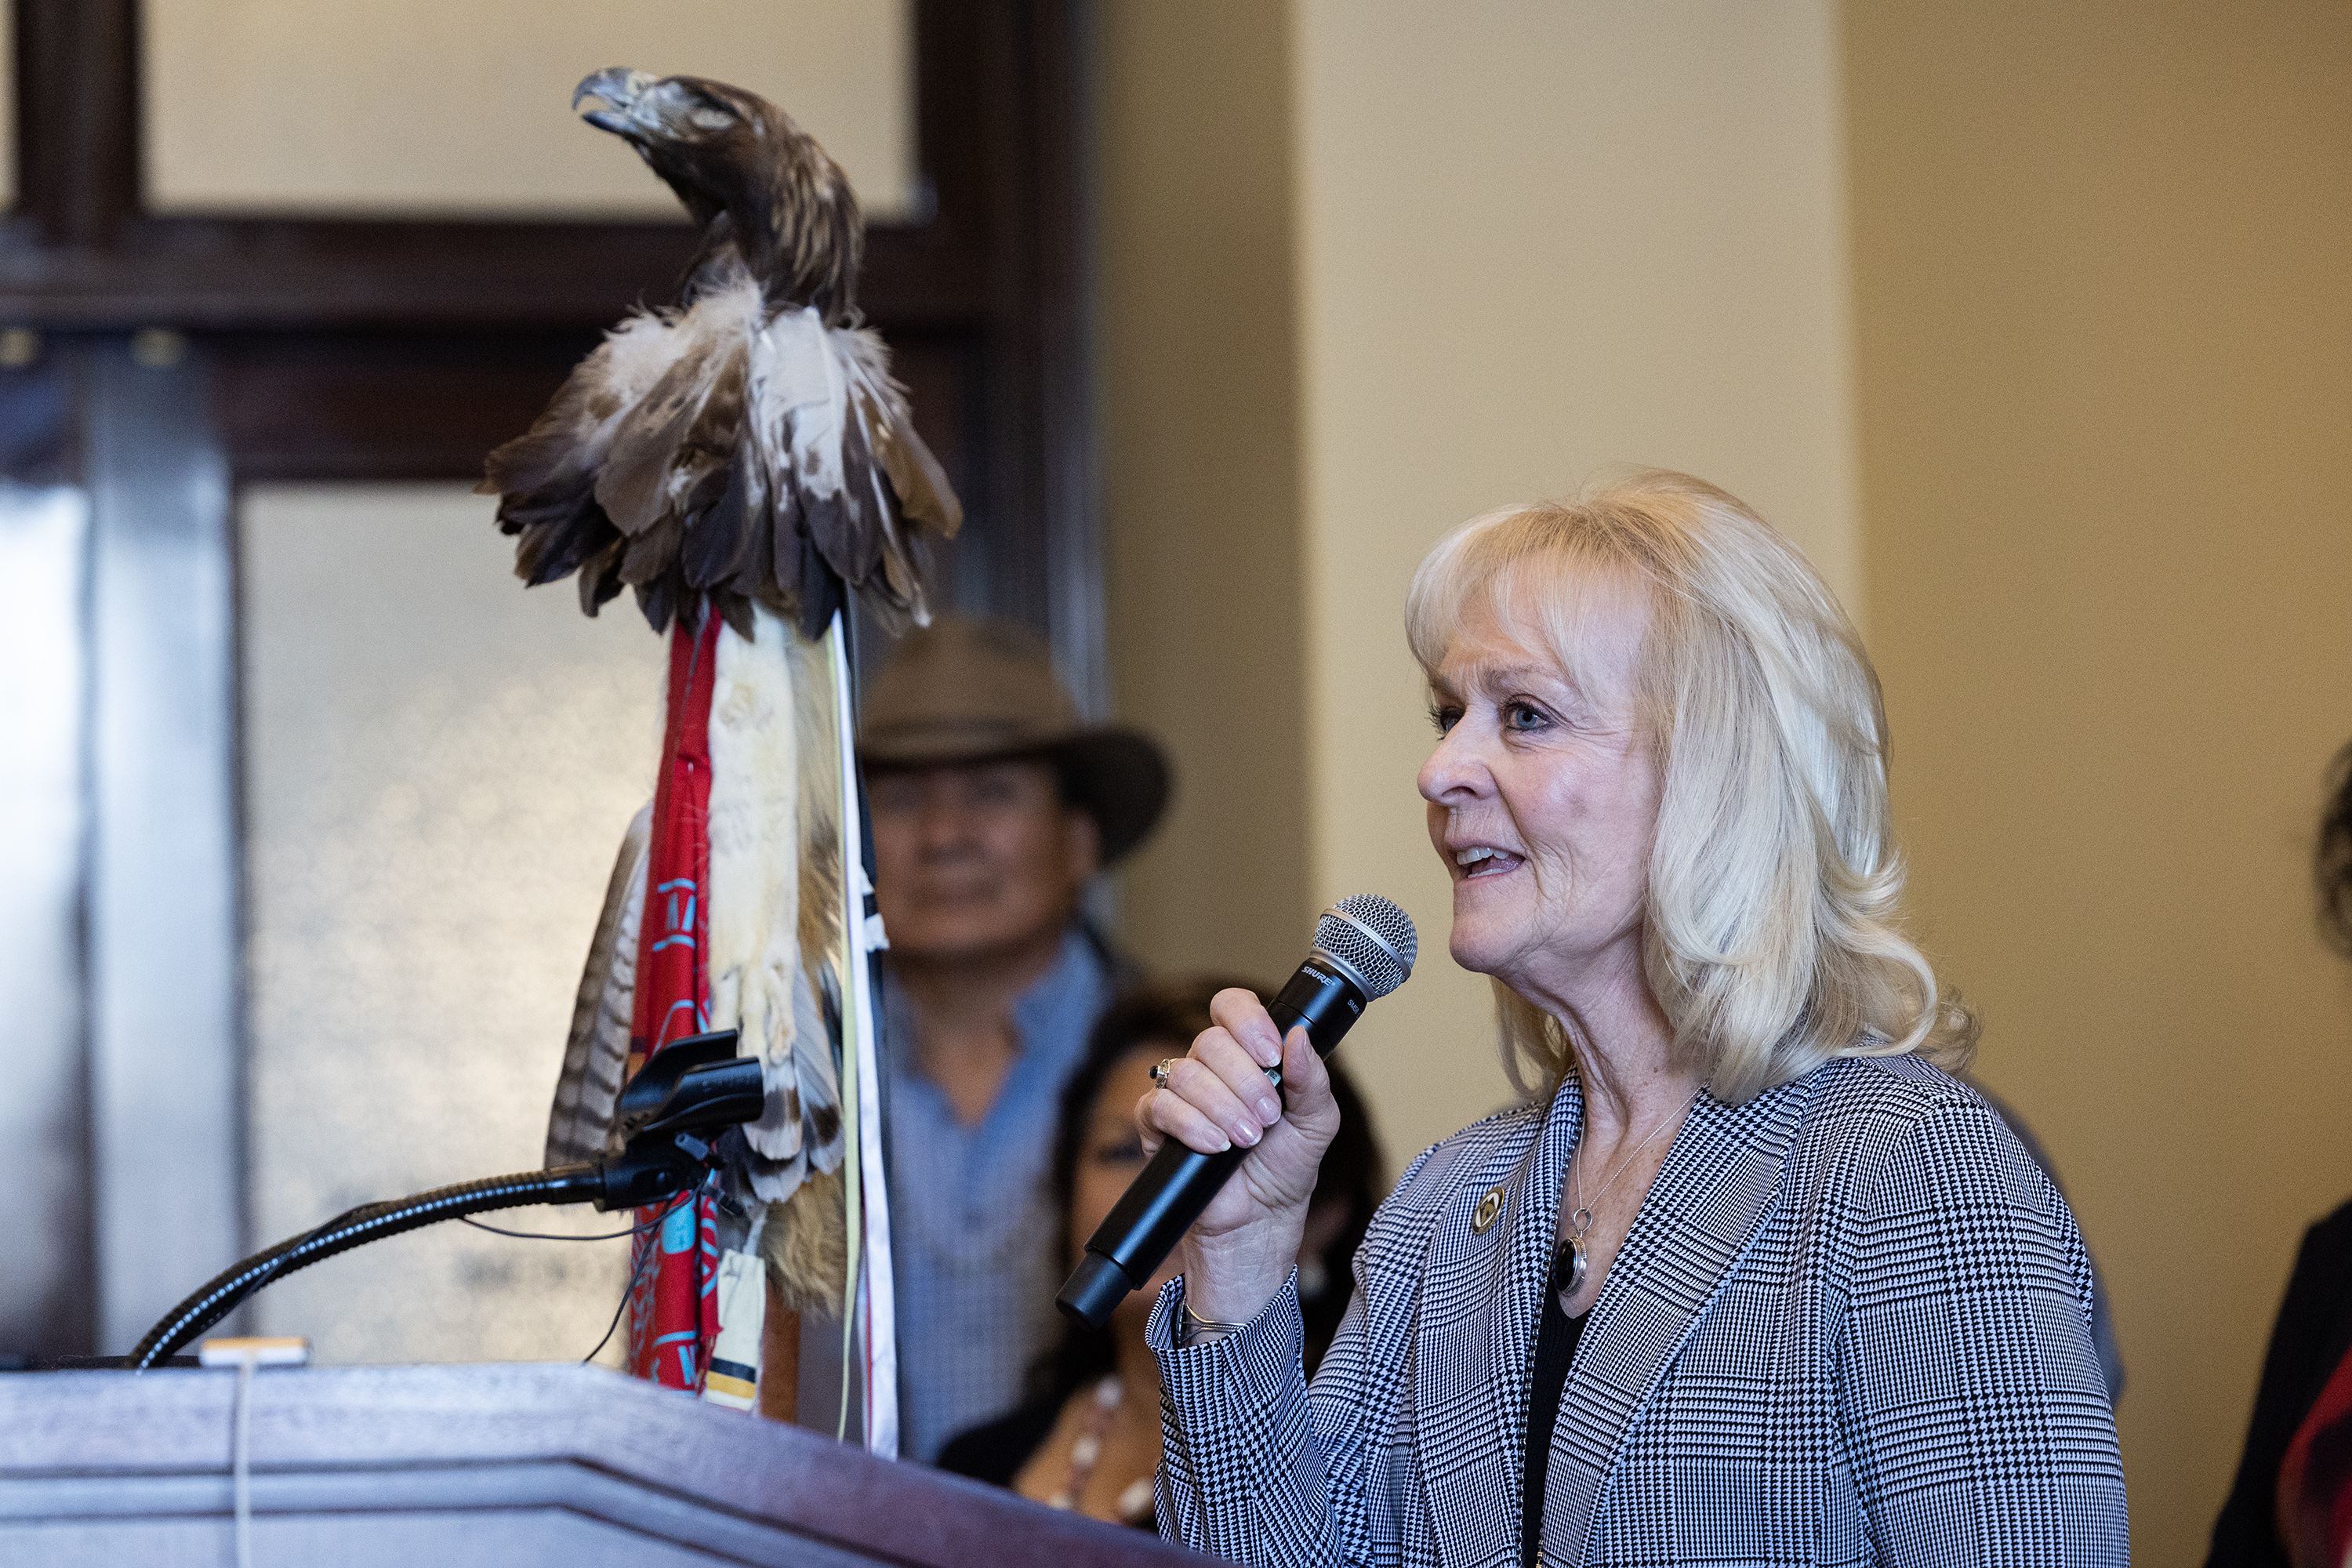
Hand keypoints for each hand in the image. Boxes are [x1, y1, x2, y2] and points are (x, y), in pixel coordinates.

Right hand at [1136, 986, 1341, 1323]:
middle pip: (1210, 1040)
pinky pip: (1159, 1106)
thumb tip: (1299, 1037)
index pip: (1231, 1007)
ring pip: (1185, 1073)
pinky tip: (1216, 1146)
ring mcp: (1181, 1095)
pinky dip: (1192, 1125)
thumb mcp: (1316, 1123)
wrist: (1261, 1221)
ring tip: (1247, 1139)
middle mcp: (1211, 1068)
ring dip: (1223, 1106)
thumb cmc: (1286, 1169)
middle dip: (1245, 1080)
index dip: (1248, 1021)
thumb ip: (1312, 1079)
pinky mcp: (1157, 1128)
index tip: (1271, 1054)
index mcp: (1248, 1055)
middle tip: (1268, 1117)